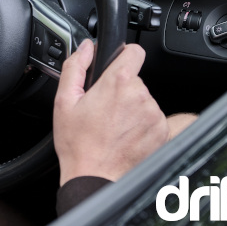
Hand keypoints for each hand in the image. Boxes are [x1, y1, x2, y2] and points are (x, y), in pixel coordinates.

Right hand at [53, 40, 168, 184]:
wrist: (94, 178)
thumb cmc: (77, 144)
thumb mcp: (64, 101)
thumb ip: (75, 67)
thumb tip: (86, 47)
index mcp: (117, 82)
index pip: (134, 51)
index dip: (123, 55)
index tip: (116, 66)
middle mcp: (140, 96)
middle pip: (135, 79)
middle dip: (121, 89)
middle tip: (103, 109)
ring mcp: (154, 115)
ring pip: (144, 99)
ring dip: (132, 107)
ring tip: (112, 126)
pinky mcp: (163, 133)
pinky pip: (155, 118)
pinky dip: (142, 124)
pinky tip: (125, 136)